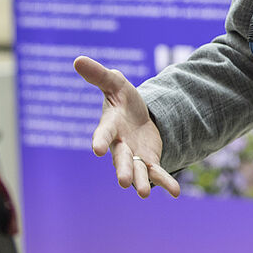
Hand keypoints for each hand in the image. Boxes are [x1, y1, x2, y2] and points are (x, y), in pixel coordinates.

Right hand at [74, 56, 180, 197]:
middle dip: (122, 170)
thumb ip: (98, 75)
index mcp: (110, 126)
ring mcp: (134, 156)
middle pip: (120, 159)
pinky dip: (165, 182)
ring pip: (136, 171)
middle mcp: (120, 145)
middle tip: (123, 182)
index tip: (95, 149)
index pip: (104, 133)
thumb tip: (77, 59)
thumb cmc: (123, 99)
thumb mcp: (115, 83)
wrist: (139, 117)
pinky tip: (175, 192)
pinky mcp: (149, 161)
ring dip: (140, 182)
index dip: (99, 140)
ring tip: (143, 193)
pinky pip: (156, 173)